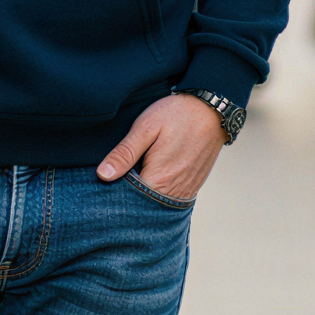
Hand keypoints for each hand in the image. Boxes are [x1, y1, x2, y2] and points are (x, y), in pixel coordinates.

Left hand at [97, 93, 224, 202]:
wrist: (212, 108)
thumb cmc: (176, 114)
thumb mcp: (145, 127)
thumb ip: (124, 153)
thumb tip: (103, 175)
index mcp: (160, 178)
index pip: (128, 200)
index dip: (114, 191)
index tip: (107, 178)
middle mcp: (175, 191)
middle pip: (143, 206)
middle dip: (129, 196)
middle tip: (121, 173)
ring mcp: (186, 190)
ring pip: (157, 203)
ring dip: (144, 194)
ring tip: (136, 173)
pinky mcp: (193, 185)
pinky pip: (171, 198)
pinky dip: (159, 191)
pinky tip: (152, 175)